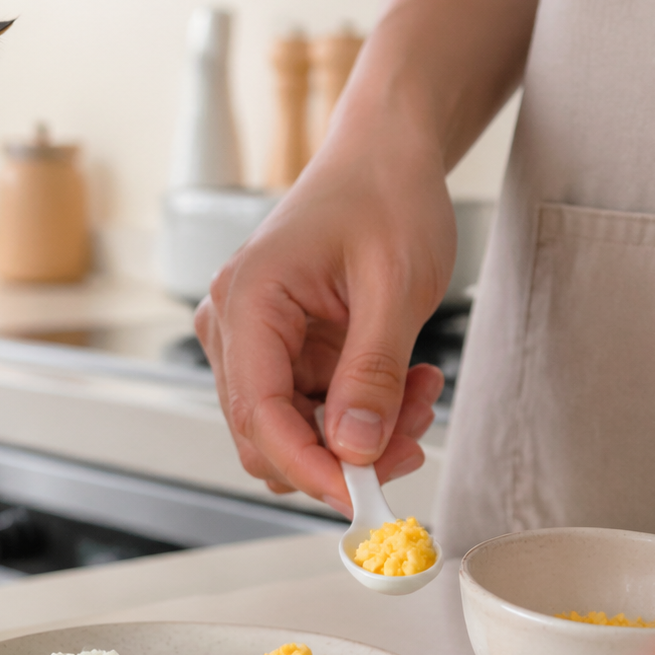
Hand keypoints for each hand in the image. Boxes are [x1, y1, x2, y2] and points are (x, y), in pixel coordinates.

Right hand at [194, 130, 451, 513]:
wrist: (384, 156)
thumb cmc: (384, 195)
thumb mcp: (395, 285)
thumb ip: (372, 373)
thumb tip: (354, 449)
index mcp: (248, 302)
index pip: (259, 416)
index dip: (310, 468)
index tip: (363, 498)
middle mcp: (234, 327)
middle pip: (267, 437)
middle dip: (343, 454)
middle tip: (413, 439)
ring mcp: (253, 342)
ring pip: (295, 432)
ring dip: (361, 436)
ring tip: (420, 395)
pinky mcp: (281, 352)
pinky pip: (314, 410)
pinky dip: (362, 414)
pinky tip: (405, 384)